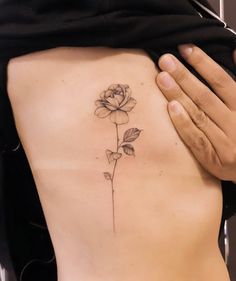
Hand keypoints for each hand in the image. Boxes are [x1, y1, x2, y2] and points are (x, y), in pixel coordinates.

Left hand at [155, 44, 235, 182]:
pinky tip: (171, 108)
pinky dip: (183, 123)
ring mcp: (224, 142)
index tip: (184, 48)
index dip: (203, 63)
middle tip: (165, 60)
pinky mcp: (214, 159)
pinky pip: (196, 139)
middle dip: (184, 76)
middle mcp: (234, 123)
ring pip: (198, 115)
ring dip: (178, 95)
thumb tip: (234, 51)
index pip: (221, 80)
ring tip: (161, 78)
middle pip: (205, 96)